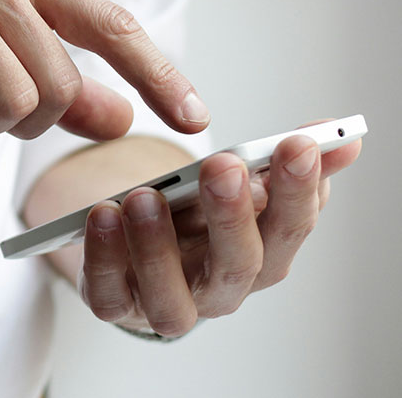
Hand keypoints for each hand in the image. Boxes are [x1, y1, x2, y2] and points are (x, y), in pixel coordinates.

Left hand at [78, 125, 361, 335]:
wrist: (142, 247)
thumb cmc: (197, 218)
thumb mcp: (238, 186)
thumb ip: (281, 164)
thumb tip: (342, 138)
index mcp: (260, 255)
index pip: (290, 230)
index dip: (298, 191)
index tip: (297, 144)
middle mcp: (219, 289)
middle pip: (238, 267)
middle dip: (233, 216)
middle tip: (223, 167)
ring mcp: (166, 303)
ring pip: (171, 298)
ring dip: (158, 247)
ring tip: (145, 197)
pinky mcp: (117, 305)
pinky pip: (108, 296)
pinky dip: (103, 259)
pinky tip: (102, 215)